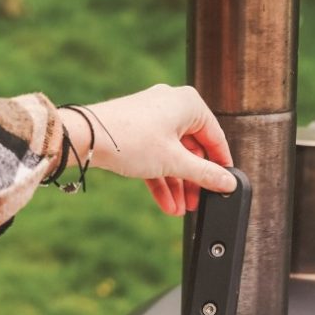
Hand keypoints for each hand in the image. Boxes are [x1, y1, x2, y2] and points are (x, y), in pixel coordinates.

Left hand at [61, 85, 235, 215]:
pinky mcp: (135, 130)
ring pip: (172, 155)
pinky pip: (154, 156)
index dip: (220, 165)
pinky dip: (160, 178)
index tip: (224, 186)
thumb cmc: (132, 140)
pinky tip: (166, 204)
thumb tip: (228, 183)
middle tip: (196, 204)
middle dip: (193, 181)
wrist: (85, 137)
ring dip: (176, 185)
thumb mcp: (175, 162)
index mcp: (189, 104)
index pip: (215, 137)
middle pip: (192, 148)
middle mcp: (171, 105)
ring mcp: (151, 118)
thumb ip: (205, 174)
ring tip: (179, 210)